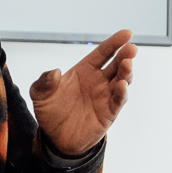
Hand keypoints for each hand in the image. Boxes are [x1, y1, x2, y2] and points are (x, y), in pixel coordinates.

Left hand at [30, 29, 135, 156]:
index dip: (114, 43)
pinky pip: (118, 100)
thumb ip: (44, 81)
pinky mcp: (109, 113)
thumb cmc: (50, 112)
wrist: (56, 139)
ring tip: (127, 64)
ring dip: (126, 72)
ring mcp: (106, 96)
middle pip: (117, 64)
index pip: (103, 53)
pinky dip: (122, 92)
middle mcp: (99, 81)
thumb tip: (54, 72)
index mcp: (85, 70)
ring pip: (122, 80)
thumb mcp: (40, 94)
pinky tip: (121, 85)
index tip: (127, 33)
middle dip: (125, 55)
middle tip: (131, 48)